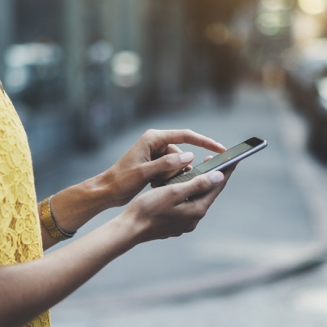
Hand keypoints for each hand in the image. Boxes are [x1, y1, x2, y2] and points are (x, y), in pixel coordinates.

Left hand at [102, 129, 225, 206]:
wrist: (107, 191)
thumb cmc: (121, 180)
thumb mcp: (144, 173)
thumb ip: (167, 164)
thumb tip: (189, 157)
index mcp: (153, 138)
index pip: (186, 136)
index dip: (204, 142)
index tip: (220, 149)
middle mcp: (156, 143)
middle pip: (181, 154)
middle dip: (178, 169)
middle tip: (163, 180)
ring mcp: (156, 154)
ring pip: (177, 164)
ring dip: (172, 176)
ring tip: (156, 183)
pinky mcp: (155, 164)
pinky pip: (171, 170)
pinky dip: (167, 179)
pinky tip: (155, 185)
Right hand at [122, 165, 233, 242]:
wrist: (130, 229)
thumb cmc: (148, 208)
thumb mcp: (174, 192)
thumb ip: (197, 184)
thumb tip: (219, 177)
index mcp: (196, 210)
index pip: (216, 187)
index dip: (225, 171)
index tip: (232, 159)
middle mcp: (193, 219)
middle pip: (207, 193)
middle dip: (210, 177)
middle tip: (210, 160)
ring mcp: (184, 223)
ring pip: (195, 199)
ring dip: (197, 185)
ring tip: (195, 170)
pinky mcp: (174, 224)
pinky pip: (185, 205)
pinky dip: (186, 193)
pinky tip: (180, 186)